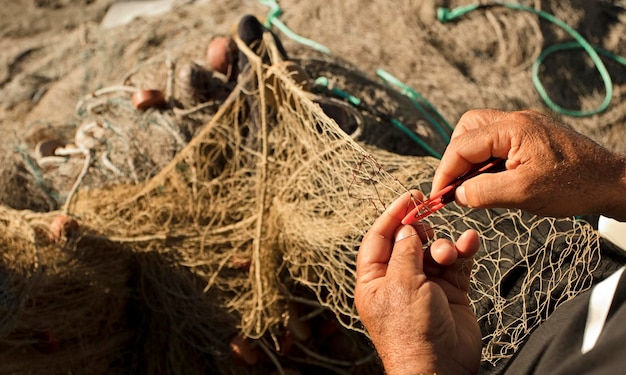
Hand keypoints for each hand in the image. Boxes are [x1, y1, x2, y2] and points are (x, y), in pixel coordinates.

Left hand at [355, 191, 481, 374]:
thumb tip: (406, 227)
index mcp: (375, 280)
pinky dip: (463, 252)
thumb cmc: (411, 333)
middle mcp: (398, 281)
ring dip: (444, 246)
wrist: (441, 366)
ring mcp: (425, 286)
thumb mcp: (402, 284)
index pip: (378, 239)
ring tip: (449, 254)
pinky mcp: (449, 292)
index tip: (409, 196)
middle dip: (421, 228)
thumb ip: (405, 251)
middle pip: (408, 241)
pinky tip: (470, 243)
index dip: (392, 215)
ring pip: (434, 251)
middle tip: (431, 215)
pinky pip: (456, 264)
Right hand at [431, 109, 625, 219]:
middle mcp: (516, 121)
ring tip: (473, 185)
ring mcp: (525, 127)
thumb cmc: (574, 186)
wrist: (612, 182)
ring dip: (470, 159)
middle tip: (456, 185)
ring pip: (480, 134)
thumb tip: (458, 194)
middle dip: (455, 158)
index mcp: (511, 129)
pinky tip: (492, 181)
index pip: (462, 145)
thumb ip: (483, 192)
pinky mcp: (532, 137)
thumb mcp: (522, 194)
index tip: (438, 195)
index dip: (445, 172)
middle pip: (467, 129)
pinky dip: (486, 160)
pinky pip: (497, 142)